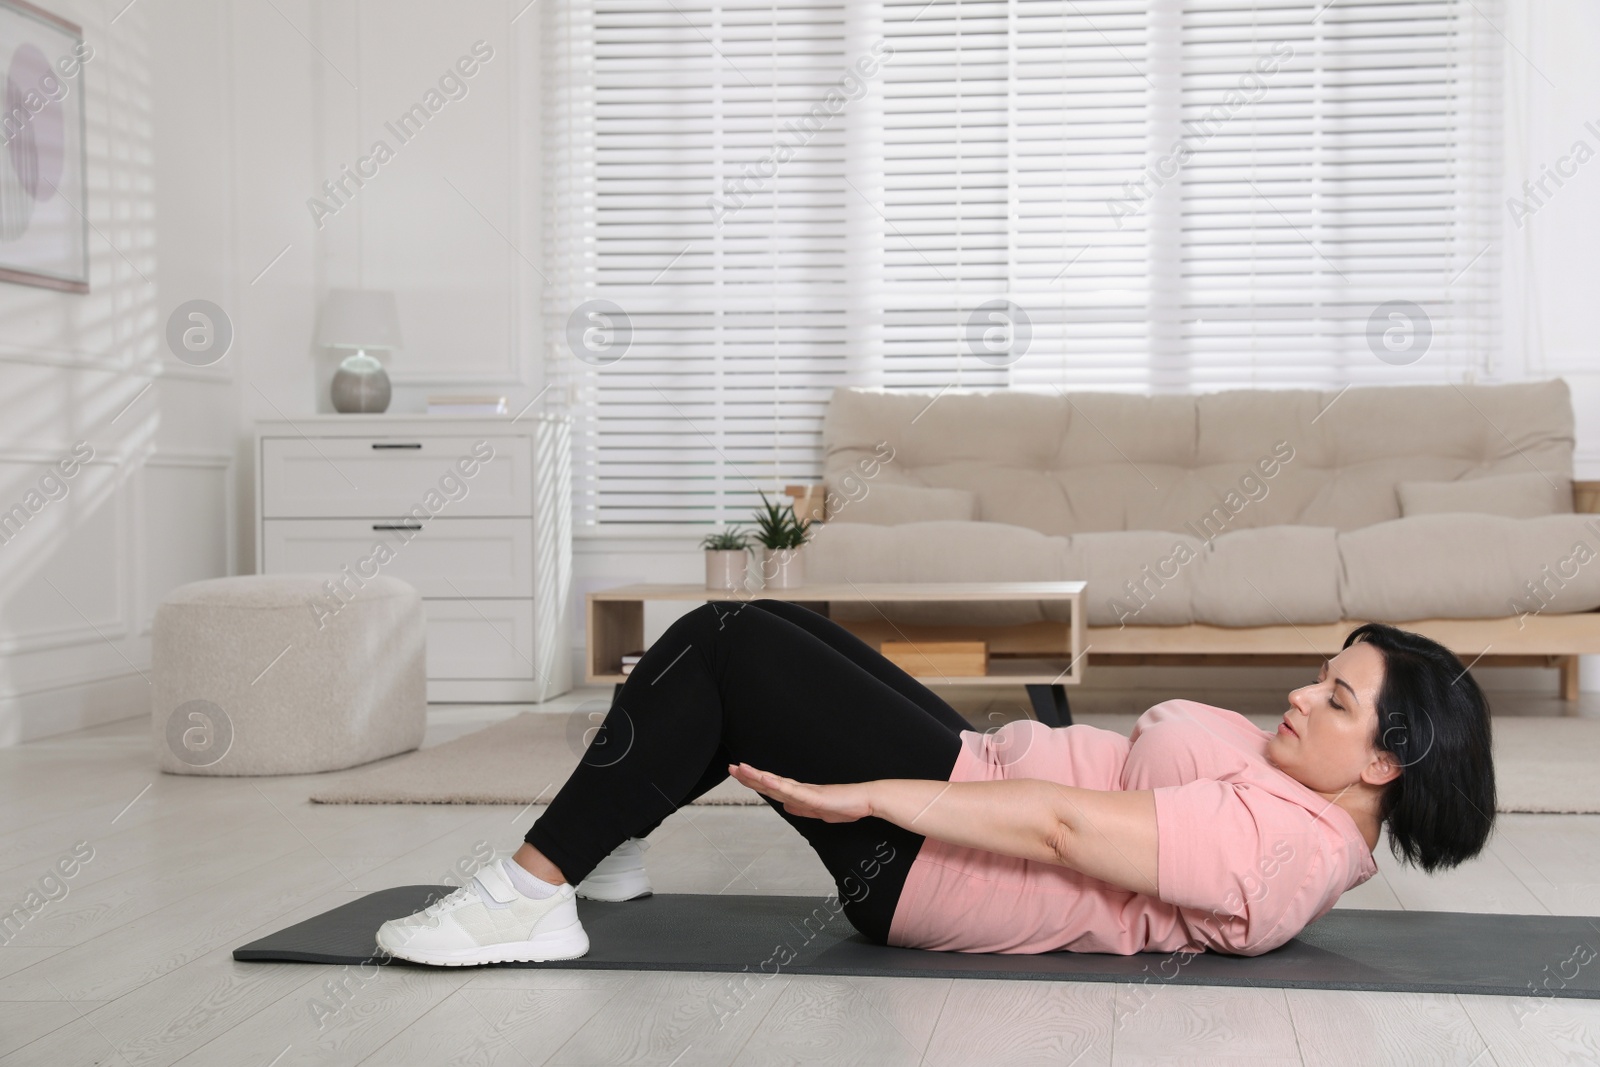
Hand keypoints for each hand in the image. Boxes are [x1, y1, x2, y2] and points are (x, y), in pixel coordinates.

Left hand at [727, 762, 873, 822]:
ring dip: (757, 776)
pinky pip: (791, 790)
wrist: (865, 801)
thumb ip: (802, 809)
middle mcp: (799, 789)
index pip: (772, 786)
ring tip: (741, 769)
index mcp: (799, 794)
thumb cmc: (845, 805)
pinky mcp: (812, 795)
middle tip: (732, 768)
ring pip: (775, 783)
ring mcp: (805, 791)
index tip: (739, 774)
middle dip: (749, 776)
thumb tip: (786, 806)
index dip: (755, 781)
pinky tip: (765, 779)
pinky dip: (776, 784)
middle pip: (769, 782)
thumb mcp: (818, 812)